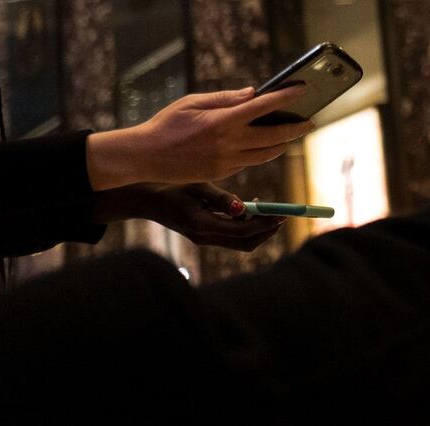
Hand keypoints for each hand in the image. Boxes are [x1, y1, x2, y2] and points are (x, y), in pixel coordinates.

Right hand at [85, 86, 313, 189]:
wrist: (144, 157)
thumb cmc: (166, 124)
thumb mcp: (193, 102)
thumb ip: (225, 98)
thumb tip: (253, 93)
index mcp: (222, 121)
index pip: (264, 107)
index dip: (286, 96)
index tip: (303, 89)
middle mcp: (229, 143)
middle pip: (274, 136)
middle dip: (296, 128)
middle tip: (310, 121)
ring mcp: (226, 162)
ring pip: (266, 154)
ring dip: (282, 144)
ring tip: (290, 134)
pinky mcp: (222, 174)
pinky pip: (248, 163)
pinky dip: (259, 153)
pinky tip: (263, 145)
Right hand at [93, 182, 283, 251]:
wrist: (147, 199)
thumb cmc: (171, 185)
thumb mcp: (195, 186)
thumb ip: (219, 198)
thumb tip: (243, 208)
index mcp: (202, 225)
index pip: (242, 232)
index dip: (265, 224)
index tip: (282, 213)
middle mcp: (204, 237)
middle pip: (245, 243)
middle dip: (267, 230)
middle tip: (282, 214)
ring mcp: (204, 238)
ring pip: (240, 243)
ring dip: (259, 230)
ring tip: (270, 210)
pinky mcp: (204, 235)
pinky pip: (231, 237)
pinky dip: (246, 227)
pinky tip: (249, 208)